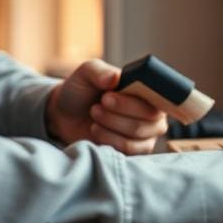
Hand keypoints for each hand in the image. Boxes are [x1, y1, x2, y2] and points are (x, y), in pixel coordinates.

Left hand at [45, 59, 167, 154]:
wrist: (67, 114)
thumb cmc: (82, 90)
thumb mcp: (86, 73)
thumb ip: (100, 71)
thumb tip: (115, 78)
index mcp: (147, 89)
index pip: (156, 97)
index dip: (133, 100)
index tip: (106, 97)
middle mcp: (152, 112)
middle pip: (149, 119)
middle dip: (118, 114)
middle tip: (96, 107)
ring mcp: (146, 134)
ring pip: (137, 135)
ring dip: (111, 126)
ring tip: (94, 115)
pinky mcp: (135, 151)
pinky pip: (130, 151)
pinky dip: (109, 140)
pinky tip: (96, 130)